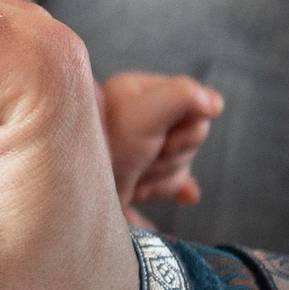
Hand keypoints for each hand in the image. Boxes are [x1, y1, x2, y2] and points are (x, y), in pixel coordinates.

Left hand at [98, 71, 223, 224]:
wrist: (73, 198)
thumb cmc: (107, 151)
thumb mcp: (144, 113)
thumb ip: (183, 96)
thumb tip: (215, 102)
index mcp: (138, 91)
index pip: (195, 104)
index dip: (185, 127)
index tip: (159, 137)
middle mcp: (140, 116)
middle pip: (193, 135)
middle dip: (172, 154)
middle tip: (144, 158)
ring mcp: (139, 147)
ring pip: (182, 163)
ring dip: (163, 176)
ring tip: (135, 178)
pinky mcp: (136, 174)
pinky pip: (172, 182)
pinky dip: (172, 187)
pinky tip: (185, 196)